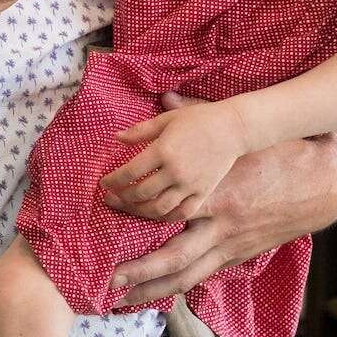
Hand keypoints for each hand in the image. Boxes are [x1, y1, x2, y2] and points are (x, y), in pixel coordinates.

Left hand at [103, 101, 245, 222]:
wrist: (233, 129)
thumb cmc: (198, 119)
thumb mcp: (166, 119)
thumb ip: (140, 131)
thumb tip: (117, 138)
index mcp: (163, 151)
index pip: (129, 172)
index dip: (112, 180)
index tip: (104, 182)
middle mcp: (175, 171)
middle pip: (140, 193)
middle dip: (122, 197)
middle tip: (111, 197)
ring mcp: (190, 185)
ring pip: (159, 208)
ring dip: (140, 210)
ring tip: (130, 206)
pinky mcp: (203, 192)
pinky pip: (182, 212)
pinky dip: (166, 217)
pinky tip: (156, 213)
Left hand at [110, 114, 336, 306]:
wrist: (325, 182)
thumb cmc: (280, 153)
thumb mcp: (240, 136)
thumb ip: (197, 117)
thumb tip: (164, 96)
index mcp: (217, 193)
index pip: (165, 209)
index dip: (132, 211)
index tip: (105, 206)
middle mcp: (223, 226)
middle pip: (174, 256)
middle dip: (139, 271)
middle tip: (108, 280)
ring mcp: (233, 245)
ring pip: (188, 275)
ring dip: (153, 289)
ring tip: (123, 299)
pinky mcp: (241, 255)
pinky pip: (204, 275)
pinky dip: (179, 285)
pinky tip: (157, 291)